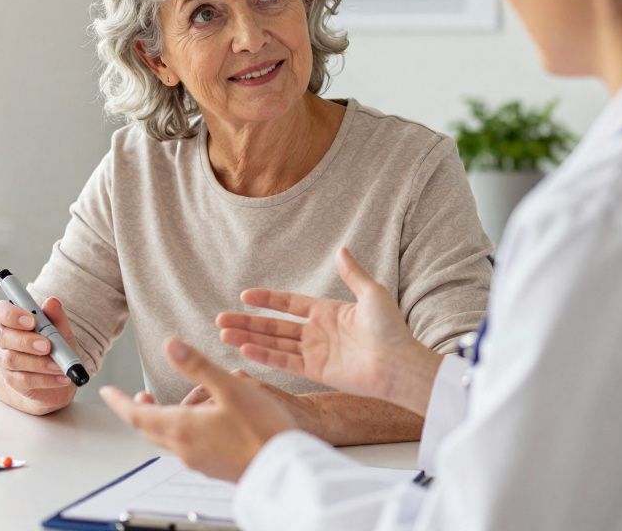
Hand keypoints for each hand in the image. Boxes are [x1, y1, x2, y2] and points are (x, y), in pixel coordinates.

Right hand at [0, 296, 79, 414]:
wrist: (56, 372)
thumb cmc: (54, 344)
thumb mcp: (60, 329)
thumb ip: (55, 317)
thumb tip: (52, 302)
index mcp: (11, 320)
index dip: (12, 315)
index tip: (31, 320)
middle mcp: (3, 339)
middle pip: (5, 337)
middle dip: (27, 341)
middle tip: (47, 346)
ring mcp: (5, 360)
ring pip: (13, 360)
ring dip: (39, 363)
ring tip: (60, 366)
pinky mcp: (12, 380)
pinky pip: (24, 380)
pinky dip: (46, 379)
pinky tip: (62, 378)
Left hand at [100, 338, 295, 481]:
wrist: (286, 469)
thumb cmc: (263, 430)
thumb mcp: (230, 387)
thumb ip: (197, 366)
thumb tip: (170, 345)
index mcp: (183, 427)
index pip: (137, 414)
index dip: (119, 402)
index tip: (106, 392)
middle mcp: (185, 448)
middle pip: (149, 429)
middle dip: (137, 412)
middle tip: (131, 398)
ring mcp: (199, 461)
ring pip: (167, 440)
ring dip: (158, 422)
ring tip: (161, 406)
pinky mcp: (214, 468)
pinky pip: (185, 449)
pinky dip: (178, 433)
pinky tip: (194, 424)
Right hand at [217, 248, 441, 414]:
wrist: (400, 364)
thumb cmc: (391, 329)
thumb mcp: (372, 294)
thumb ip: (352, 274)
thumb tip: (341, 249)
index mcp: (328, 312)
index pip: (289, 304)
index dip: (267, 300)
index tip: (245, 296)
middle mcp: (318, 333)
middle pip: (274, 326)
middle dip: (247, 322)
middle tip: (221, 319)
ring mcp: (315, 353)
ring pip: (274, 344)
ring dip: (249, 339)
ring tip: (224, 334)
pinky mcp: (316, 372)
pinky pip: (284, 362)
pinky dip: (264, 356)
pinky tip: (244, 349)